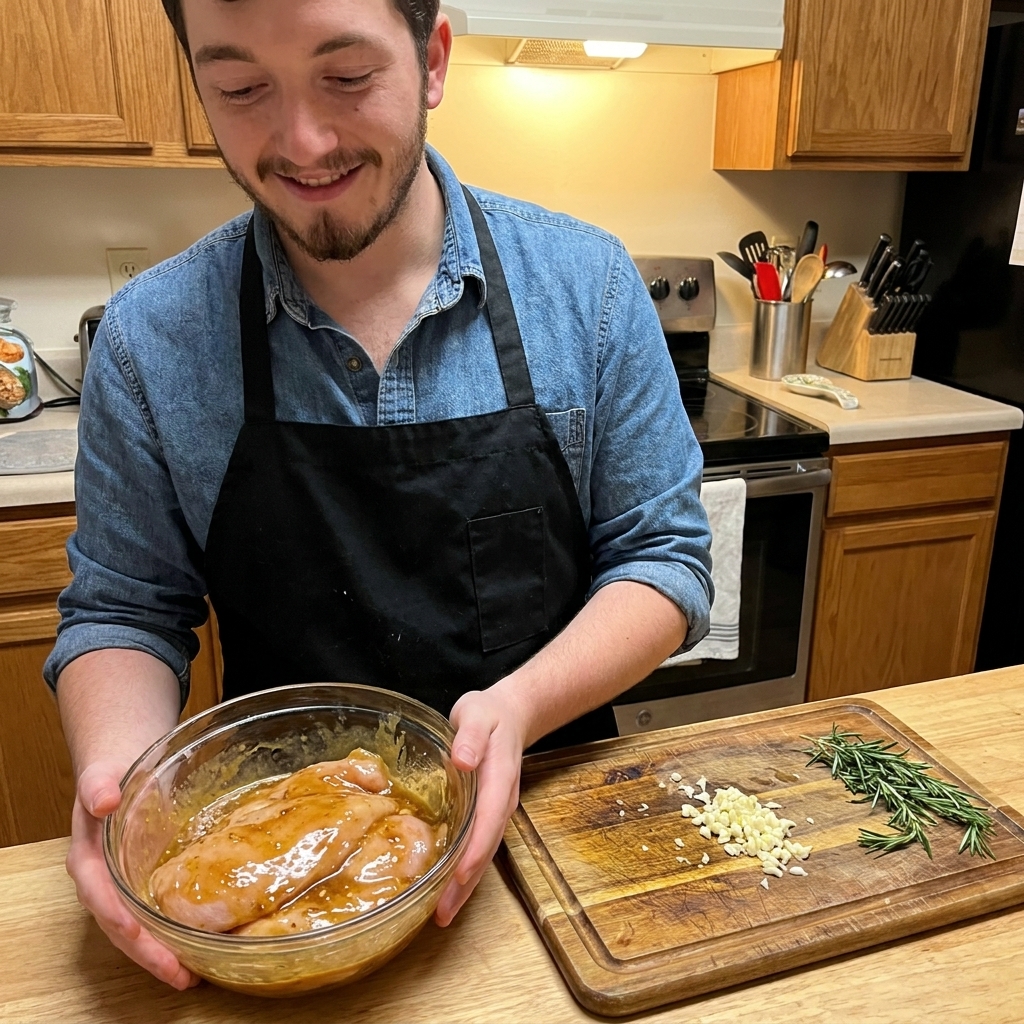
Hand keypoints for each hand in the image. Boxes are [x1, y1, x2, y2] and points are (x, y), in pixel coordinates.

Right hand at [66, 760, 197, 989]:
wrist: (121, 766)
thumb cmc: (110, 772)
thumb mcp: (101, 775)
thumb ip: (97, 787)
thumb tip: (104, 801)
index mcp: (88, 861)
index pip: (101, 898)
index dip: (120, 920)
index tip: (142, 936)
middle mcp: (103, 883)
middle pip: (122, 927)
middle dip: (149, 954)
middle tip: (180, 975)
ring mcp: (124, 887)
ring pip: (139, 929)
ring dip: (162, 953)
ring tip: (192, 974)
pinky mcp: (146, 883)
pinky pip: (156, 914)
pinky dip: (173, 934)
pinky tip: (200, 945)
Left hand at [434, 686, 527, 925]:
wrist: (510, 714)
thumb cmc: (488, 714)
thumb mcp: (477, 714)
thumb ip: (471, 736)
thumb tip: (464, 760)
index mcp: (498, 780)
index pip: (488, 821)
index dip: (474, 851)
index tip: (458, 876)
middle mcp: (500, 802)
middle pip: (486, 849)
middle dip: (466, 883)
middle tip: (442, 914)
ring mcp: (495, 810)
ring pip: (482, 853)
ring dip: (464, 885)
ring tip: (442, 913)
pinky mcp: (487, 813)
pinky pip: (477, 846)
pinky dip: (464, 870)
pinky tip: (446, 886)